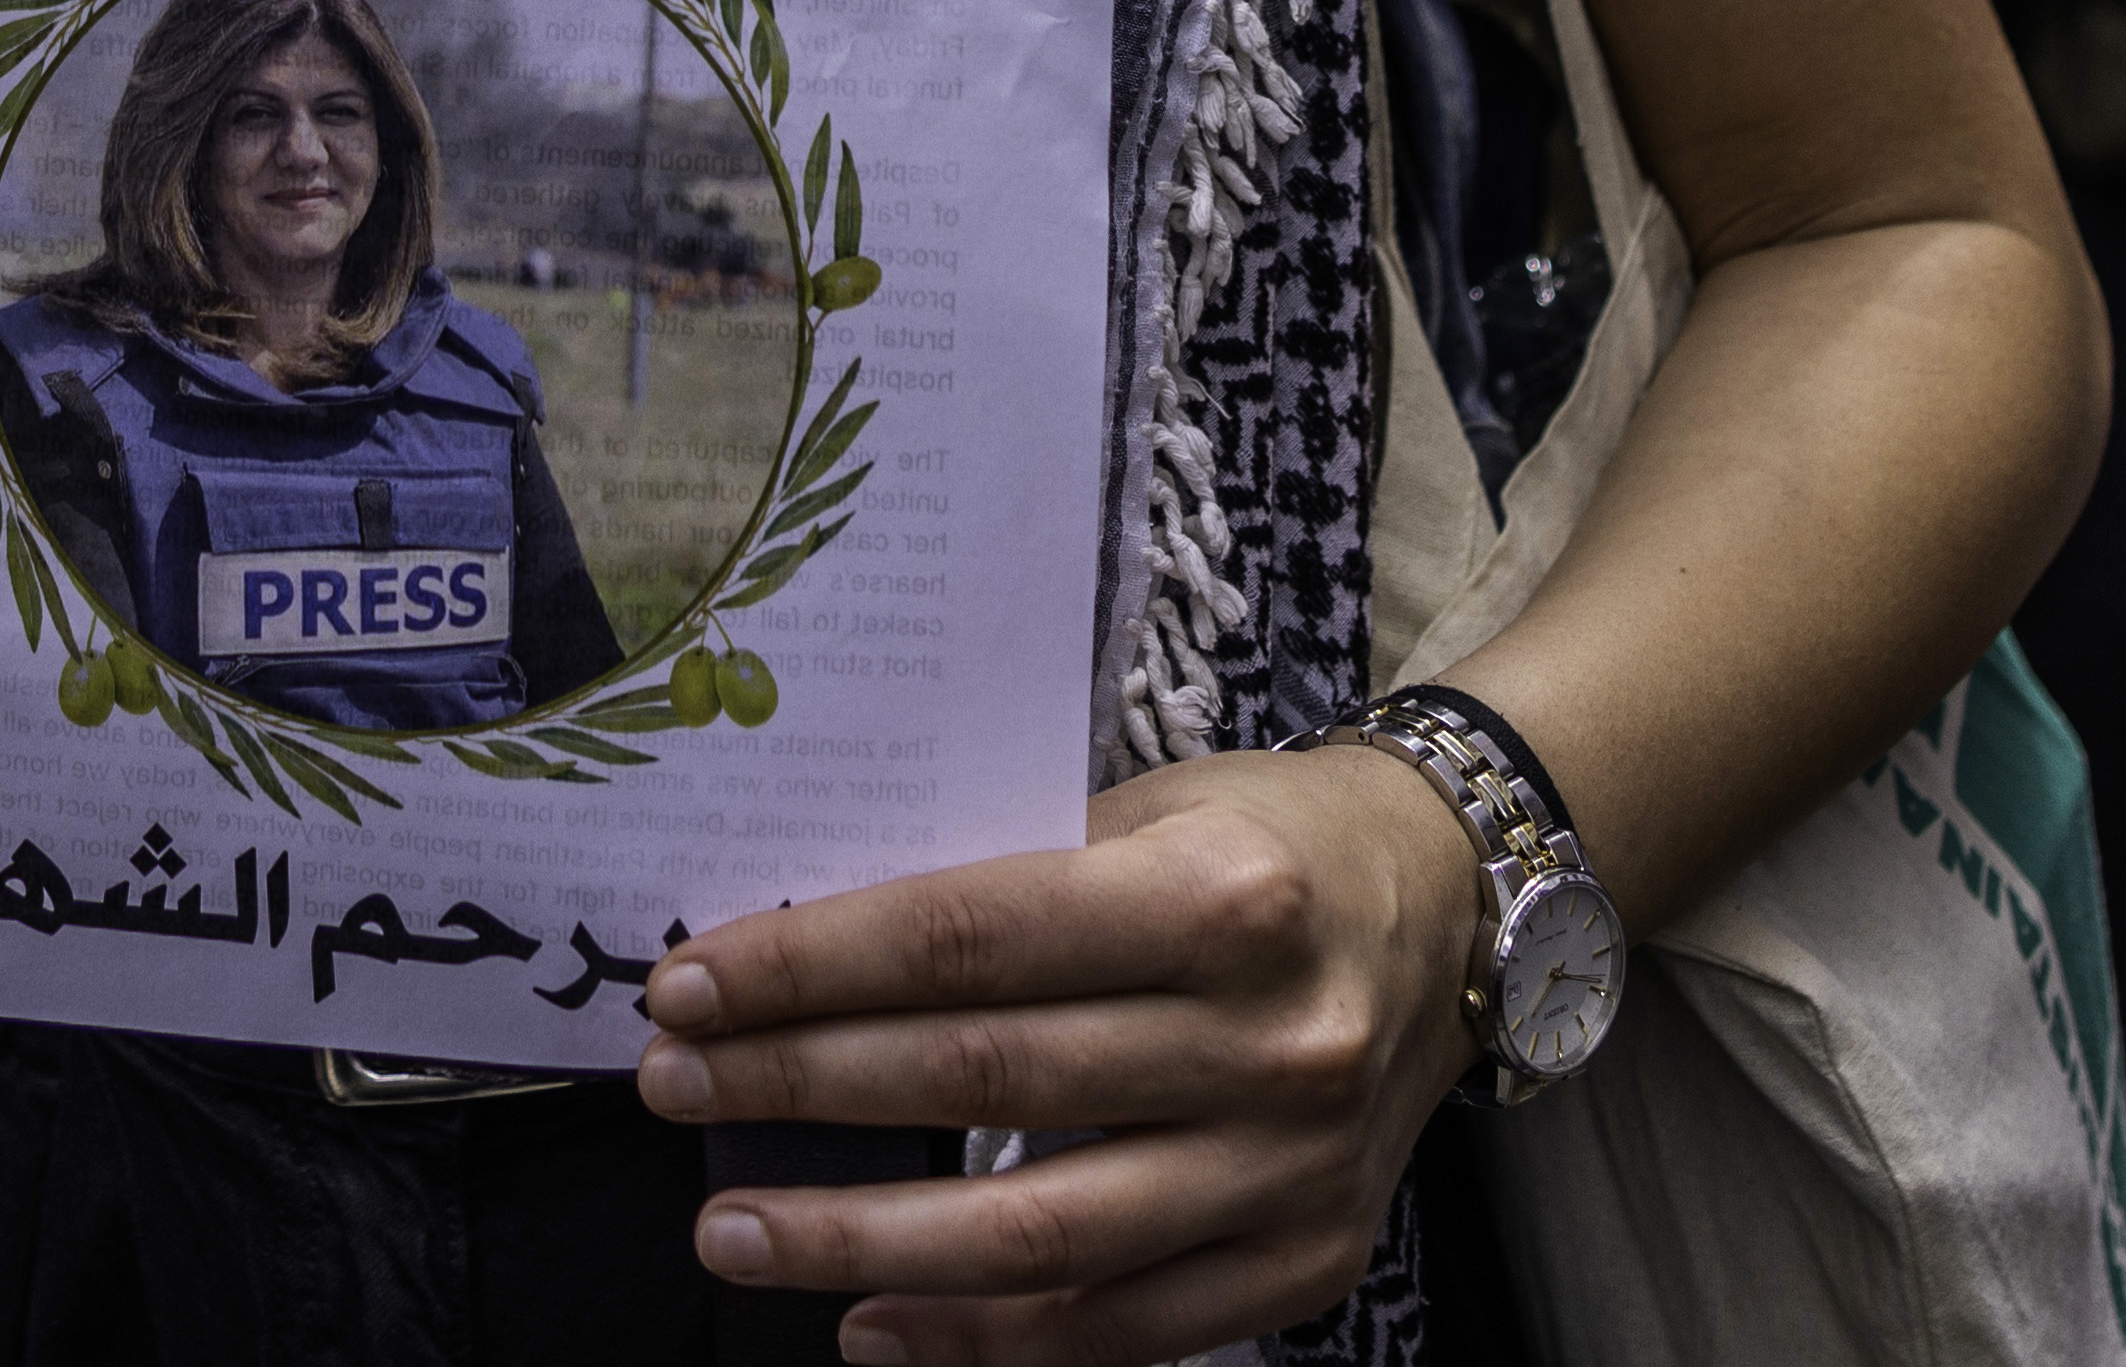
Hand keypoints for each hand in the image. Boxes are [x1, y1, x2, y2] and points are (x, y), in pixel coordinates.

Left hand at [631, 741, 1487, 1363]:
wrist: (1453, 913)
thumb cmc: (1266, 848)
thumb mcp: (1150, 811)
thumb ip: (1003, 885)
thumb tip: (799, 957)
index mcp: (1219, 897)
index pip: (968, 940)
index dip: (812, 968)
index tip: (690, 986)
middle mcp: (1265, 1040)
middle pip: (984, 1081)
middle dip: (799, 1090)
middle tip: (673, 1092)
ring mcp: (1289, 1169)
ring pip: (1035, 1237)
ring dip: (858, 1244)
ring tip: (735, 1232)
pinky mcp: (1304, 1263)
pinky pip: (1115, 1327)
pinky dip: (980, 1343)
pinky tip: (872, 1323)